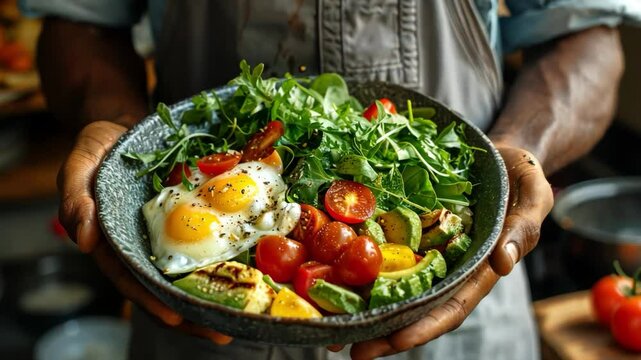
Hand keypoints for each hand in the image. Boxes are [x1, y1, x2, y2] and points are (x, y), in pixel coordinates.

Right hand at [58, 121, 231, 344]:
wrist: (129, 128)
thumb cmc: (100, 149)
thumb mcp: (80, 165)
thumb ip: (75, 198)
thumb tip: (82, 238)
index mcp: (115, 243)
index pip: (132, 280)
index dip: (153, 300)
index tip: (177, 318)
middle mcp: (146, 246)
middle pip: (168, 286)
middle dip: (195, 311)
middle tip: (224, 330)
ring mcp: (172, 235)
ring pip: (194, 270)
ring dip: (219, 291)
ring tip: (247, 311)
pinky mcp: (194, 219)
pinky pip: (211, 240)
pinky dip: (229, 255)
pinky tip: (254, 267)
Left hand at [345, 145, 552, 358]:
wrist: (499, 154)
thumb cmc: (519, 175)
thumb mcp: (533, 194)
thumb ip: (523, 228)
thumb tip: (504, 263)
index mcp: (479, 268)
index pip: (452, 306)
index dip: (425, 326)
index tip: (396, 341)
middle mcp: (448, 267)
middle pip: (416, 307)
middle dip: (385, 331)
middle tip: (350, 349)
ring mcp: (427, 251)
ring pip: (395, 286)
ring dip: (366, 308)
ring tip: (332, 326)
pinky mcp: (411, 232)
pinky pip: (385, 253)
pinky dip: (363, 269)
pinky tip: (336, 276)